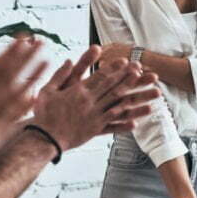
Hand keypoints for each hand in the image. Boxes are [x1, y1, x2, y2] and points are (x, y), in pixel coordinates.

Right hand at [0, 36, 51, 178]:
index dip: (9, 53)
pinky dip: (24, 107)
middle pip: (9, 80)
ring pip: (16, 98)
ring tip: (47, 63)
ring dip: (32, 79)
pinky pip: (12, 120)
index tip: (23, 39)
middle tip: (42, 43)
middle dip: (26, 60)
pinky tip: (35, 96)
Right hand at [30, 46, 161, 150]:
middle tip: (149, 74)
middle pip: (115, 89)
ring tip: (153, 96)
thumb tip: (70, 60)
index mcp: (79, 91)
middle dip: (133, 81)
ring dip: (138, 101)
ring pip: (119, 107)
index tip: (128, 63)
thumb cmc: (43, 113)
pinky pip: (112, 126)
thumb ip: (61, 74)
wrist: (43, 137)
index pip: (101, 77)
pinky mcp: (94, 130)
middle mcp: (90, 103)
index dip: (116, 69)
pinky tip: (137, 122)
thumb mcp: (48, 90)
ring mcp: (94, 117)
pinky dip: (124, 124)